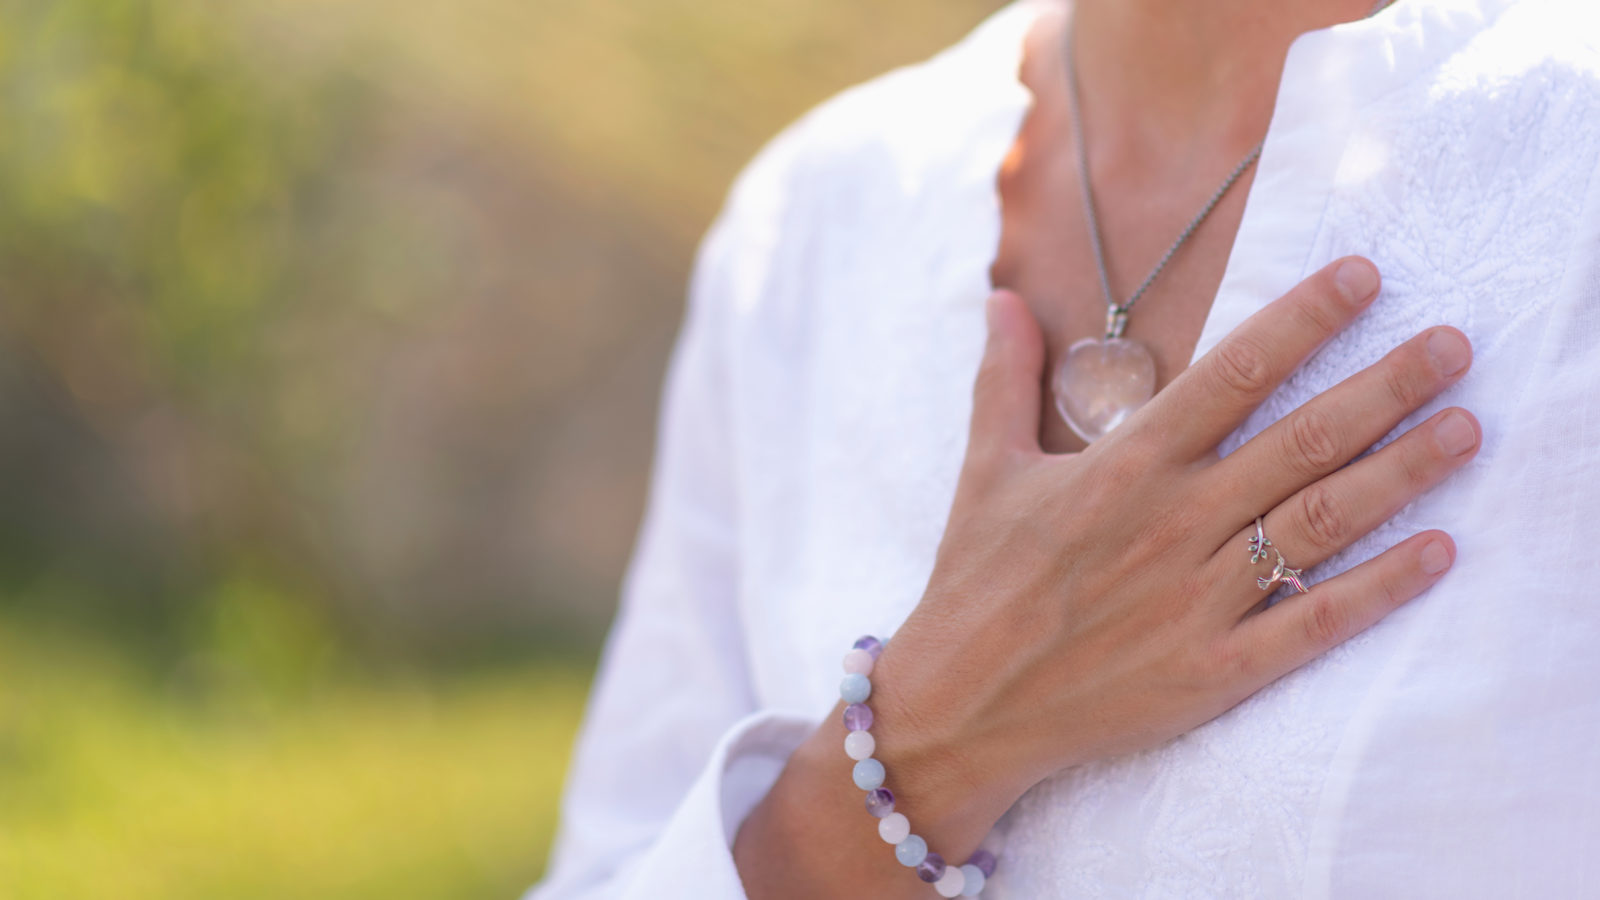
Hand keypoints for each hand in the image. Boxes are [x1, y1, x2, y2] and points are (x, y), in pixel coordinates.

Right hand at [870, 257, 1476, 822]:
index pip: (1232, 373)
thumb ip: (1003, 378)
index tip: (1364, 276)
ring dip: (1401, 473)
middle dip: (1386, 386)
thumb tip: (1000, 298)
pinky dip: (1378, 589)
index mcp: (1123, 467)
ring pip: (1320, 522)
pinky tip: (1437, 552)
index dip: (1303, 319)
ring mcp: (1197, 598)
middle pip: (1301, 439)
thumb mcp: (983, 470)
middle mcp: (1171, 522)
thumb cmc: (974, 582)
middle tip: (1453, 346)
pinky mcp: (1212, 670)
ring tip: (1466, 430)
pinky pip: (1311, 622)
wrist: (961, 705)